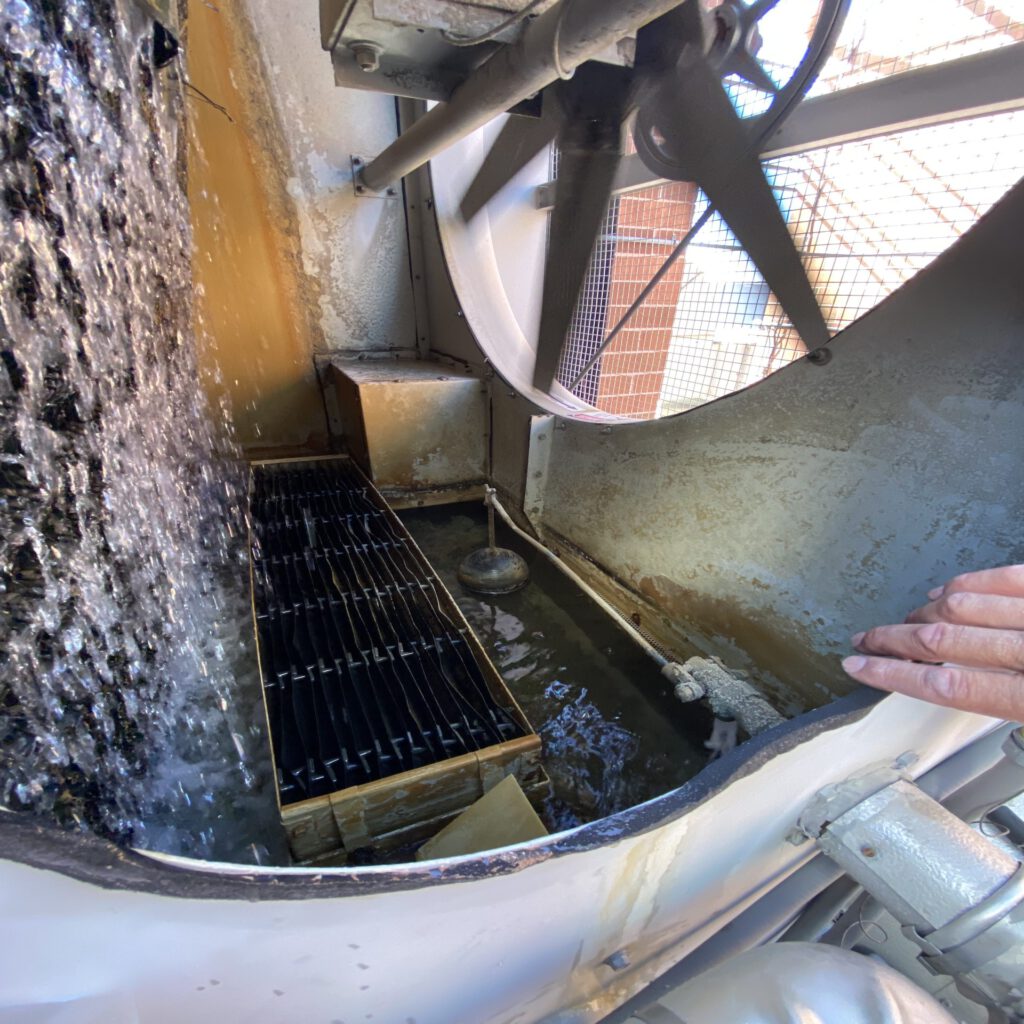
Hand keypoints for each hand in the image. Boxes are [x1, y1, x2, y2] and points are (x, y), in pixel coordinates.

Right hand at [841, 565, 1023, 719]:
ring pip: (962, 605)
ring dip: (924, 613)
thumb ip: (1010, 710)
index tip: (860, 667)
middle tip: (867, 640)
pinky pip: (1000, 577)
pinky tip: (949, 590)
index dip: (892, 674)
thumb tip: (981, 702)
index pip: (944, 685)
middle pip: (940, 639)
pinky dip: (966, 583)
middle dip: (892, 639)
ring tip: (907, 621)